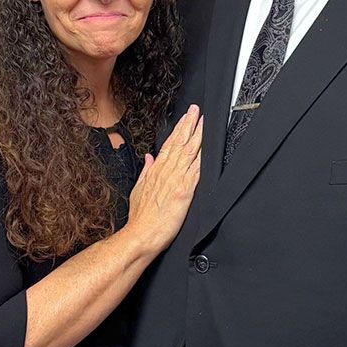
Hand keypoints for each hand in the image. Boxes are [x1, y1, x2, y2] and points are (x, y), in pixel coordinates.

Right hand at [125, 104, 202, 254]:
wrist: (141, 235)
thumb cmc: (140, 217)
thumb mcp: (139, 189)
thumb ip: (146, 171)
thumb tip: (149, 158)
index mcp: (156, 171)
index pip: (170, 144)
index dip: (179, 129)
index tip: (186, 117)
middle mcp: (167, 172)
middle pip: (180, 143)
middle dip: (189, 125)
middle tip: (196, 110)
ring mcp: (176, 180)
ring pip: (189, 152)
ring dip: (197, 135)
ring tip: (203, 122)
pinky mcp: (185, 191)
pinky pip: (196, 170)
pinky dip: (202, 158)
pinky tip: (208, 148)